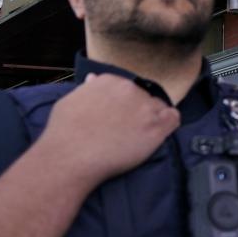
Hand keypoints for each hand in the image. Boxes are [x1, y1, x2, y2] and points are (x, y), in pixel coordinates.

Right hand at [39, 74, 179, 184]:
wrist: (70, 157)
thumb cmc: (64, 133)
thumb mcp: (70, 101)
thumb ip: (87, 89)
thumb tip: (93, 78)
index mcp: (111, 81)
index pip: (129, 88)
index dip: (126, 103)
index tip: (120, 117)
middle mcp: (131, 89)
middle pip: (145, 97)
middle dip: (139, 111)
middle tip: (128, 129)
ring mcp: (145, 107)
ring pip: (160, 108)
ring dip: (153, 119)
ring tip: (140, 135)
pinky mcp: (156, 127)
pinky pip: (174, 118)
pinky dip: (168, 124)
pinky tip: (158, 134)